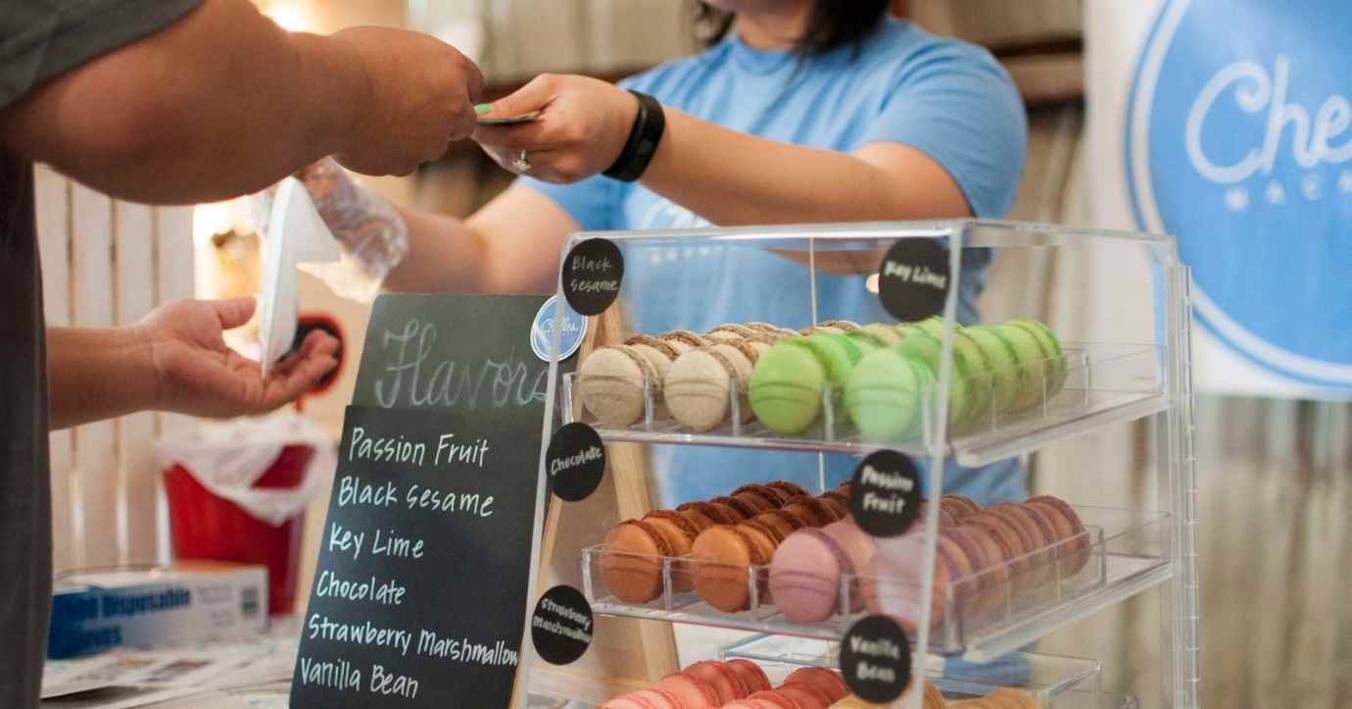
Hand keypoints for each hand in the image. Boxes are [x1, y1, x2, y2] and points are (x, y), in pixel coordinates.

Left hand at [134, 298, 338, 417]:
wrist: (143, 355)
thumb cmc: (164, 336)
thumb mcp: (207, 315)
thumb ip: (232, 313)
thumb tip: (253, 303)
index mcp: (232, 370)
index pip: (272, 365)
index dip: (295, 351)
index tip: (312, 333)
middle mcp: (240, 387)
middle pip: (287, 377)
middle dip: (310, 360)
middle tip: (328, 340)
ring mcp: (244, 397)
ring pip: (290, 387)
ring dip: (313, 368)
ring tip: (330, 347)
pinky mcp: (246, 401)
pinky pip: (284, 392)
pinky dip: (305, 378)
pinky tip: (320, 360)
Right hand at [331, 27, 483, 175]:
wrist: (325, 93)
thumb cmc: (350, 59)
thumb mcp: (394, 47)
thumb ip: (418, 66)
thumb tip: (418, 76)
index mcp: (453, 67)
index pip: (472, 84)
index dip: (453, 90)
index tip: (437, 93)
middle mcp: (453, 105)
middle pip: (463, 121)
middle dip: (444, 121)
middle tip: (412, 114)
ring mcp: (433, 139)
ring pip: (431, 145)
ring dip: (413, 139)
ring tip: (374, 120)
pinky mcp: (410, 163)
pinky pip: (403, 162)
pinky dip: (388, 154)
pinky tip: (363, 137)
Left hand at [473, 74, 638, 183]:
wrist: (626, 128)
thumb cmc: (587, 97)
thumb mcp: (554, 86)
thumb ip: (517, 102)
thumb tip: (482, 114)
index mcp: (564, 129)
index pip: (512, 136)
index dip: (486, 131)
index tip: (469, 120)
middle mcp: (566, 156)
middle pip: (512, 154)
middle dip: (490, 142)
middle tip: (476, 125)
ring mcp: (566, 172)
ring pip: (518, 166)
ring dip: (501, 151)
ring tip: (496, 133)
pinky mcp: (565, 180)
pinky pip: (531, 171)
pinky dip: (519, 158)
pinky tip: (518, 143)